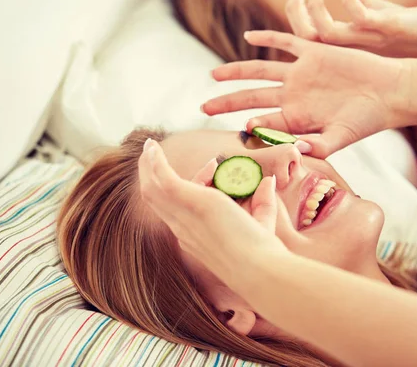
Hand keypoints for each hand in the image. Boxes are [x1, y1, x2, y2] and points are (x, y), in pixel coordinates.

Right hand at [138, 139, 291, 287]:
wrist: (259, 268)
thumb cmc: (262, 254)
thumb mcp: (261, 222)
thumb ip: (263, 202)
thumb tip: (268, 181)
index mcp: (192, 236)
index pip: (184, 205)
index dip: (197, 179)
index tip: (215, 165)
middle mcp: (182, 229)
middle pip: (157, 199)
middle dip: (151, 175)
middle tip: (150, 155)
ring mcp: (184, 216)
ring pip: (153, 190)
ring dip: (148, 167)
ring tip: (148, 147)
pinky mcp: (192, 203)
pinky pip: (163, 180)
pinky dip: (156, 163)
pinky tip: (153, 148)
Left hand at [203, 31, 410, 157]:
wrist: (390, 92)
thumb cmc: (368, 120)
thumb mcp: (342, 138)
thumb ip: (318, 146)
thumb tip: (294, 151)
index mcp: (296, 118)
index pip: (263, 123)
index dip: (248, 127)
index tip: (238, 130)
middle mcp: (293, 96)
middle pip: (251, 98)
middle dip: (226, 103)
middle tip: (203, 108)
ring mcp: (300, 74)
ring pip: (260, 70)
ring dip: (236, 71)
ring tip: (212, 75)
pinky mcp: (313, 53)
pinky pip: (285, 42)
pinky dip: (267, 38)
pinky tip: (247, 37)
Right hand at [287, 0, 416, 57]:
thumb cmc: (402, 24)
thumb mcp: (371, 5)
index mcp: (341, 45)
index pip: (303, 33)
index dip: (294, 8)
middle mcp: (349, 48)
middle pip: (306, 36)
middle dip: (295, 9)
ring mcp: (367, 40)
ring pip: (327, 34)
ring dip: (315, 10)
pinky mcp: (387, 30)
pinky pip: (361, 20)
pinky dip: (350, 4)